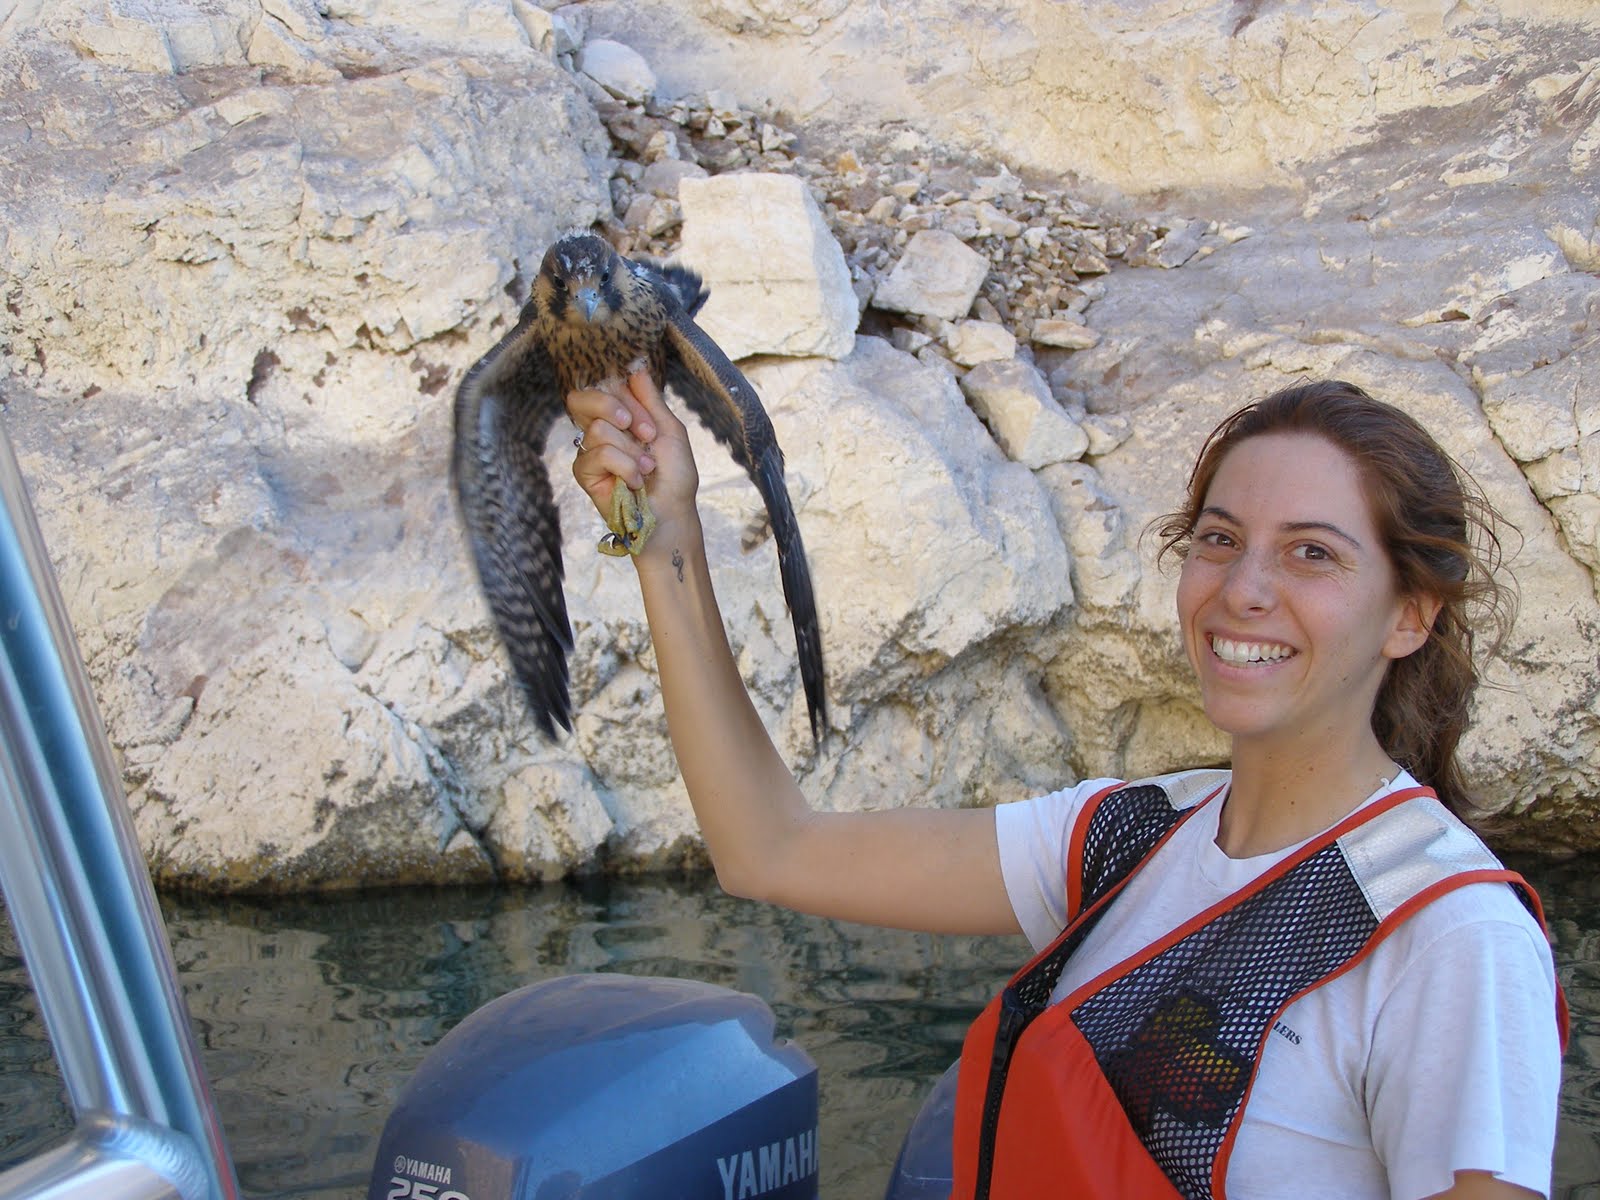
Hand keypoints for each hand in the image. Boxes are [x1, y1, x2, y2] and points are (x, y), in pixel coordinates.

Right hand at [567, 370, 699, 553]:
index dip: (626, 398)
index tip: (651, 422)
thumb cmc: (675, 476)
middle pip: (582, 398)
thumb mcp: (669, 430)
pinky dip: (624, 466)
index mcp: (618, 416)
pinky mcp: (584, 473)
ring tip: (647, 469)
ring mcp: (590, 451)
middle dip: (620, 412)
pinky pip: (598, 454)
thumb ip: (650, 400)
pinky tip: (635, 481)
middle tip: (646, 435)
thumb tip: (636, 368)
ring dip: (632, 451)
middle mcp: (600, 430)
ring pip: (599, 429)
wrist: (672, 513)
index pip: (604, 387)